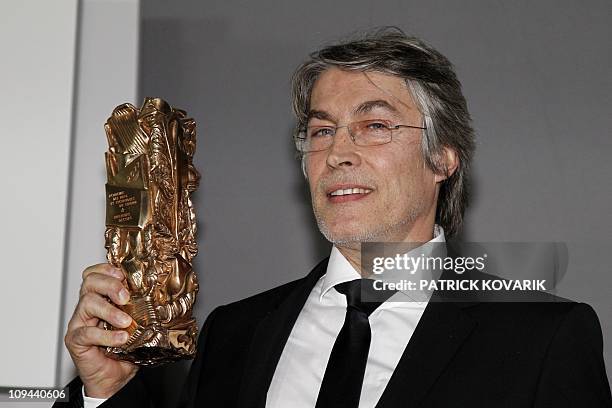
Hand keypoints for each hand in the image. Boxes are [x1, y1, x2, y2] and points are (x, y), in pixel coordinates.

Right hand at [64, 263, 138, 397]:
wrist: (114, 378)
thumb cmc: (124, 350)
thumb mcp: (138, 324)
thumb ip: (143, 309)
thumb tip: (164, 298)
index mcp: (101, 298)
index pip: (95, 274)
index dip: (106, 269)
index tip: (123, 275)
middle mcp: (87, 307)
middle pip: (90, 282)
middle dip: (110, 285)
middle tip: (126, 297)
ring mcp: (79, 323)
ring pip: (87, 303)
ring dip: (110, 310)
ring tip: (126, 322)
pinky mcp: (75, 340)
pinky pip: (87, 333)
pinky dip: (106, 335)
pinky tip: (120, 338)